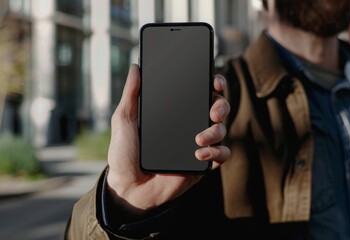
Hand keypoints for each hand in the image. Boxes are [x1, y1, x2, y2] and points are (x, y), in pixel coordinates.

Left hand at [107, 64, 229, 212]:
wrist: (127, 187)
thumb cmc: (124, 153)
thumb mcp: (124, 120)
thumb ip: (131, 94)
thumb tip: (135, 67)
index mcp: (175, 113)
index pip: (199, 93)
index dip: (213, 85)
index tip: (214, 82)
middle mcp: (189, 126)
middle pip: (217, 108)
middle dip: (221, 105)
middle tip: (213, 110)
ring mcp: (197, 145)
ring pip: (222, 130)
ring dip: (216, 131)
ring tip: (199, 138)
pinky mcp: (201, 164)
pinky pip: (222, 155)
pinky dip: (217, 152)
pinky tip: (200, 153)